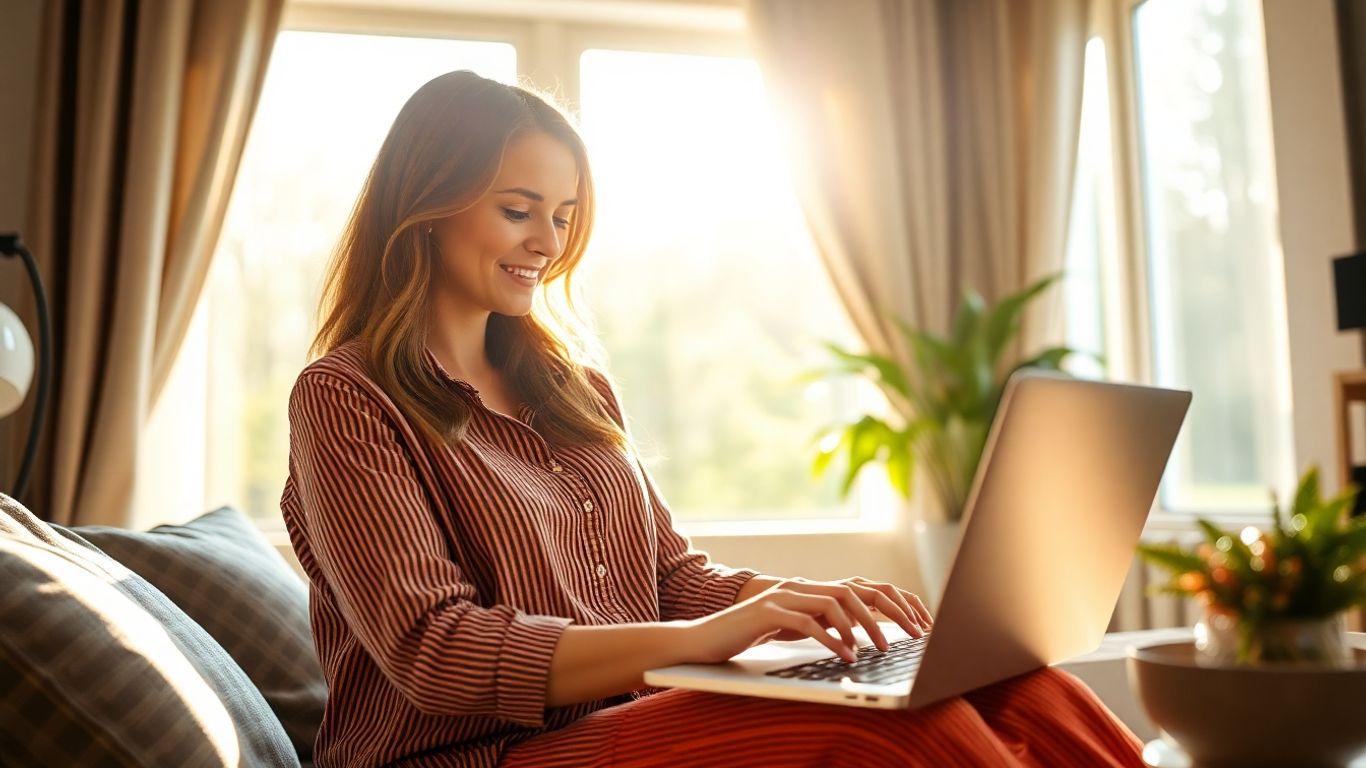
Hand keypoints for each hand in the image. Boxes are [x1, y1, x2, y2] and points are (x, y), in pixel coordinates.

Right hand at [760, 577, 931, 648]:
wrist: (711, 633)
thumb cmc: (757, 632)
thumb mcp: (798, 624)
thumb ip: (825, 620)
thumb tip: (860, 631)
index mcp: (814, 589)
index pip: (865, 588)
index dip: (896, 603)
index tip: (920, 625)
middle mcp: (803, 586)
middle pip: (858, 590)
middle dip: (890, 613)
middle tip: (912, 636)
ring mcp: (785, 596)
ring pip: (836, 602)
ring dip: (861, 628)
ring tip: (875, 650)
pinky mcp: (769, 611)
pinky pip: (809, 622)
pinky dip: (832, 640)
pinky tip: (845, 656)